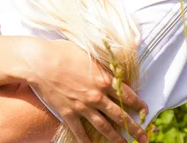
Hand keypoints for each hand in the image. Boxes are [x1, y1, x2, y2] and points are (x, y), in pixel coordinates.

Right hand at [26, 40, 148, 142]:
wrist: (41, 62)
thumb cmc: (64, 52)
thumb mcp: (89, 53)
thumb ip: (102, 63)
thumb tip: (112, 65)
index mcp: (104, 79)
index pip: (128, 95)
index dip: (138, 105)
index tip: (146, 112)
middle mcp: (97, 96)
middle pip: (120, 115)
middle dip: (134, 128)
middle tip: (144, 138)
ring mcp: (83, 107)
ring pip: (104, 127)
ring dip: (116, 138)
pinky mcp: (68, 113)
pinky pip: (80, 132)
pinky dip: (87, 141)